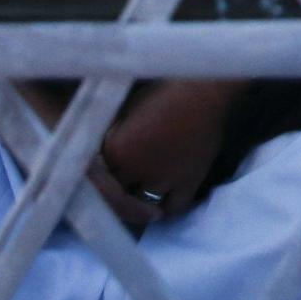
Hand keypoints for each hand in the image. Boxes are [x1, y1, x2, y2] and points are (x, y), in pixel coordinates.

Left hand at [97, 77, 244, 226]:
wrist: (203, 90)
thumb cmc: (163, 89)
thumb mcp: (128, 107)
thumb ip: (116, 133)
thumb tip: (108, 145)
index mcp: (116, 150)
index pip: (97, 170)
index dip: (97, 168)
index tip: (100, 167)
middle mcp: (135, 171)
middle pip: (115, 191)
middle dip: (111, 190)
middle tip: (113, 190)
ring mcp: (163, 180)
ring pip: (141, 206)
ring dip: (134, 206)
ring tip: (132, 202)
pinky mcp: (189, 183)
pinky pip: (173, 208)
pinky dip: (165, 210)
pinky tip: (160, 208)